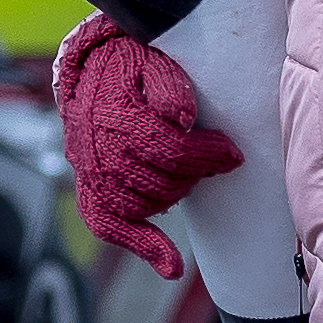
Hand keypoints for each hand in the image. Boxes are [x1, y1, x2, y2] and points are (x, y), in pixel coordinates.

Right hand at [52, 14, 242, 280]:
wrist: (92, 67)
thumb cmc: (131, 62)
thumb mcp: (150, 57)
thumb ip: (167, 82)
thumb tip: (182, 117)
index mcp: (112, 114)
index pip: (168, 149)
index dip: (207, 154)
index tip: (234, 153)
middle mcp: (95, 149)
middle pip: (160, 181)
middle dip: (197, 172)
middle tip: (220, 158)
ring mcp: (89, 173)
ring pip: (141, 206)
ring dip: (176, 194)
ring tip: (194, 175)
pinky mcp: (89, 189)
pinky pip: (108, 226)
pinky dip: (140, 246)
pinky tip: (171, 266)